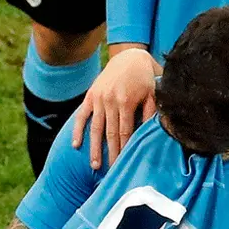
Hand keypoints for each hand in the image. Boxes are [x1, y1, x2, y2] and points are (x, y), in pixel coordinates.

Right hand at [71, 48, 158, 168]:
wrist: (129, 56)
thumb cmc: (145, 78)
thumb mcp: (153, 93)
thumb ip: (151, 113)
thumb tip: (153, 133)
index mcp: (126, 101)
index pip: (125, 132)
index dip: (124, 149)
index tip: (124, 164)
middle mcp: (109, 100)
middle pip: (110, 133)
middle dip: (110, 154)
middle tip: (110, 172)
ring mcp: (98, 98)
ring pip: (95, 128)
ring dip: (94, 148)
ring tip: (94, 165)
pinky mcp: (90, 96)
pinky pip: (81, 116)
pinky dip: (78, 130)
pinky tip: (76, 145)